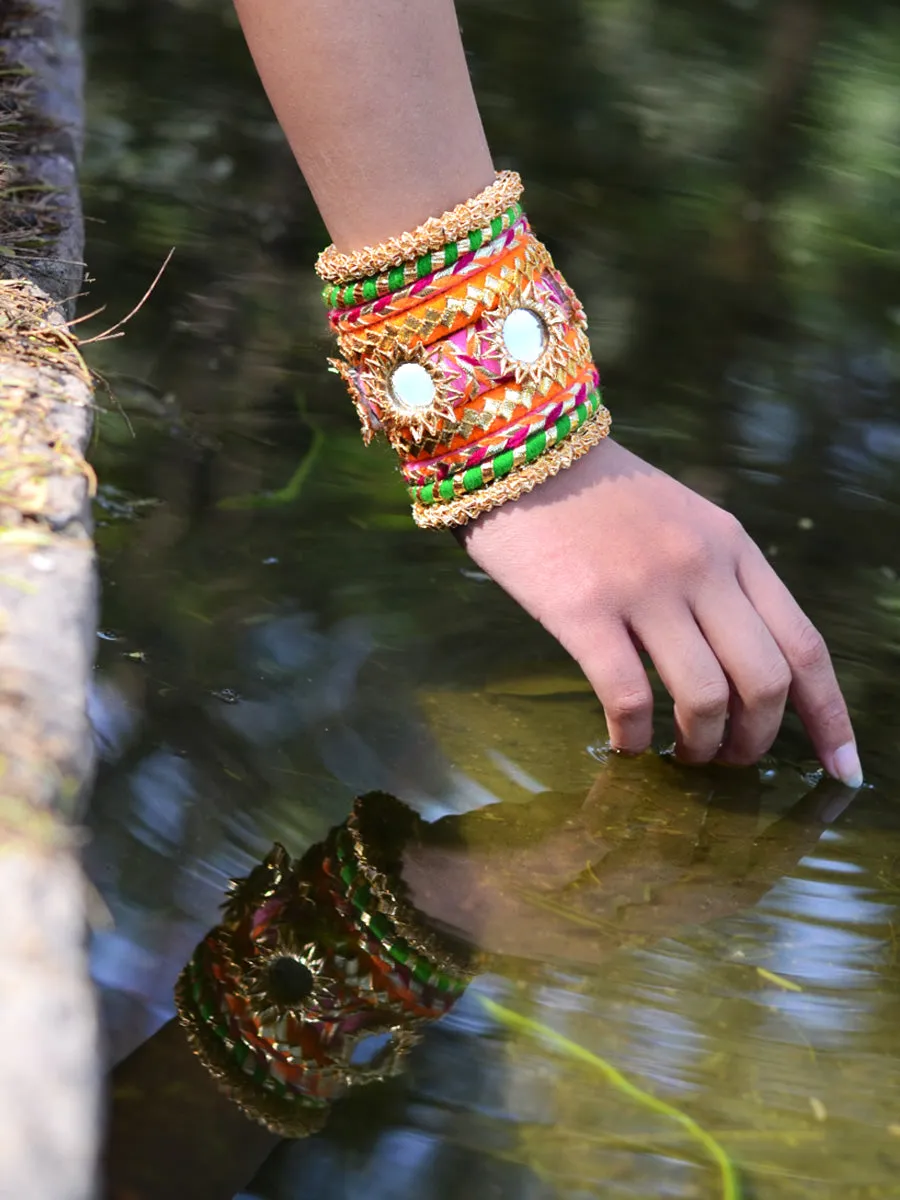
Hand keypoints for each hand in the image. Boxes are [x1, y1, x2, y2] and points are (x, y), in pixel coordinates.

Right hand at [460, 438, 862, 786]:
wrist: (520, 450)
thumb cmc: (599, 496)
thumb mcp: (683, 522)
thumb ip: (718, 579)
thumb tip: (739, 667)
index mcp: (733, 548)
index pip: (804, 644)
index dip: (829, 716)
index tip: (842, 769)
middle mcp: (701, 567)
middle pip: (765, 682)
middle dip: (756, 741)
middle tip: (730, 761)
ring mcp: (644, 588)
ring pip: (705, 698)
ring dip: (700, 746)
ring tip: (680, 755)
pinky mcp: (583, 609)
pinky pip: (629, 697)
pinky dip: (634, 737)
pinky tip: (624, 745)